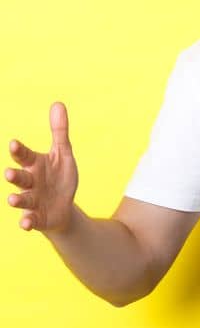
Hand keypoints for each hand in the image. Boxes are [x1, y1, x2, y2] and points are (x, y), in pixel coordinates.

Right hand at [7, 102, 79, 232]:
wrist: (62, 207)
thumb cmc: (58, 177)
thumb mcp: (63, 154)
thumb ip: (59, 131)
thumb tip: (58, 103)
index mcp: (34, 165)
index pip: (24, 156)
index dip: (19, 151)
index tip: (14, 144)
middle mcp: (30, 182)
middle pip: (19, 178)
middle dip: (14, 175)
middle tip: (9, 173)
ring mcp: (32, 200)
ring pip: (22, 199)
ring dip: (17, 199)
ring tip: (13, 200)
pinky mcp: (37, 217)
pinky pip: (30, 220)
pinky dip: (27, 222)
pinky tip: (26, 224)